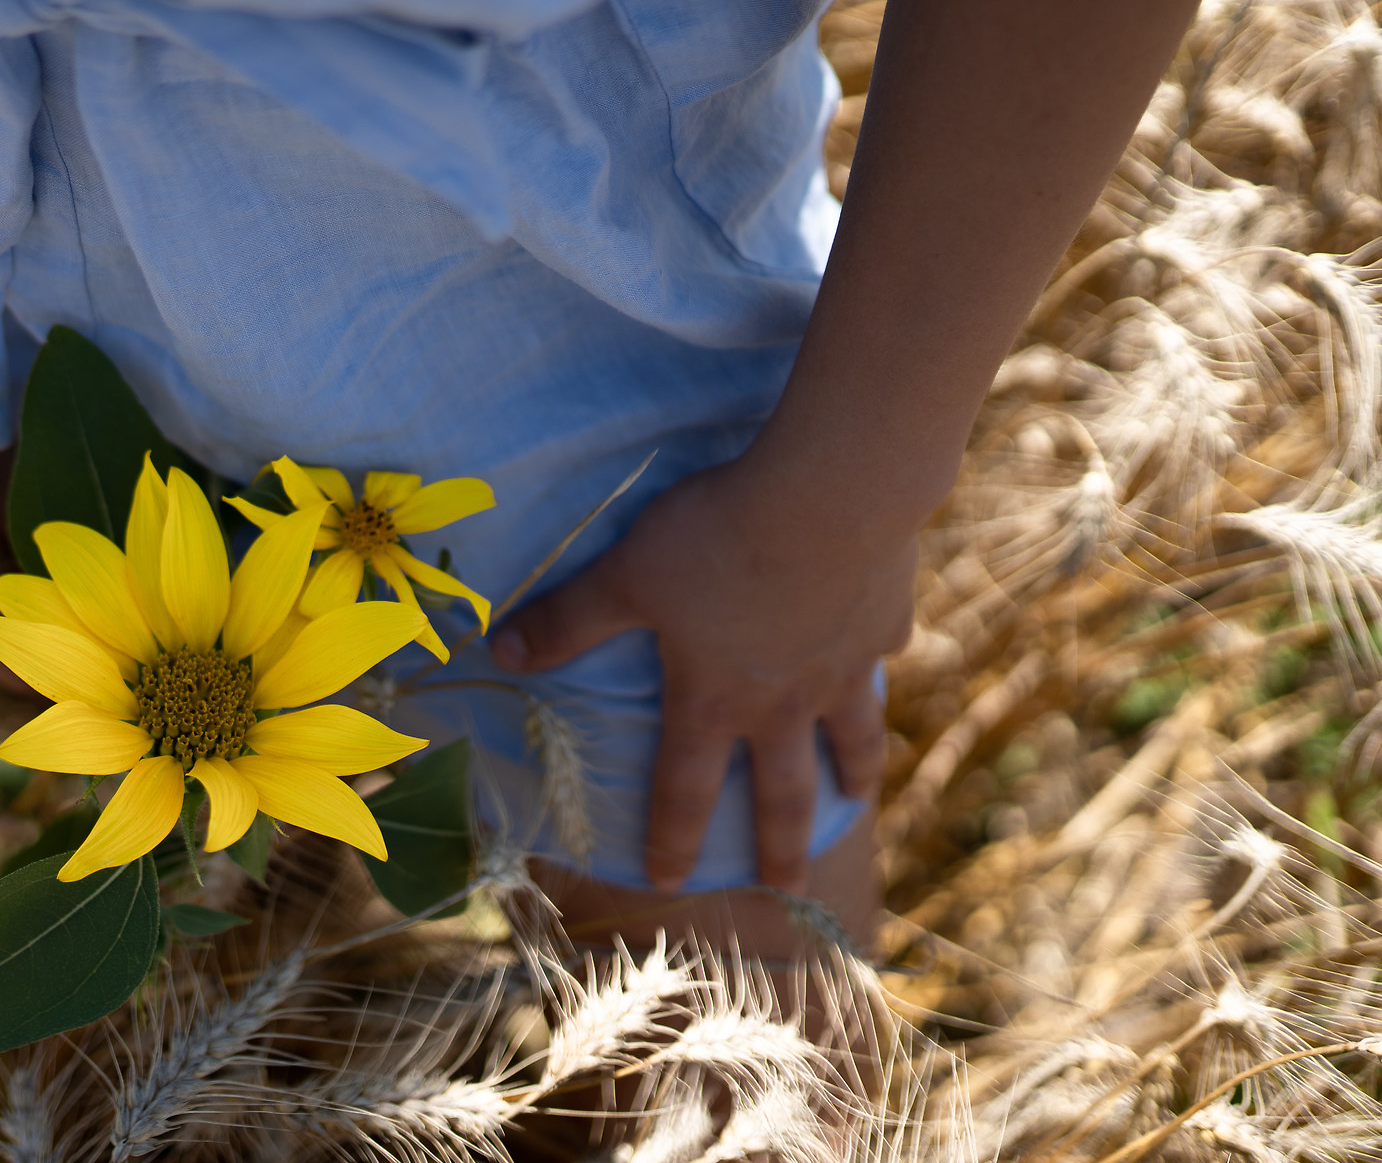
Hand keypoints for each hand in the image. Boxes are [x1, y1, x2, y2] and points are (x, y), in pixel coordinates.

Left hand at [489, 453, 912, 891]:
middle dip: (780, 844)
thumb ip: (568, 620)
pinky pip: (881, 653)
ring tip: (857, 795)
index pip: (684, 786)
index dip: (671, 838)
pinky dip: (878, 663)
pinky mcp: (882, 622)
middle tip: (786, 885)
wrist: (828, 496)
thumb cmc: (714, 540)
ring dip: (852, 771)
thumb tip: (498, 652)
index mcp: (713, 697)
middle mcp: (782, 699)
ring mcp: (841, 668)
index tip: (667, 882)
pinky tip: (883, 655)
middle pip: (782, 791)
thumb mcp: (625, 577)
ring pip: (851, 736)